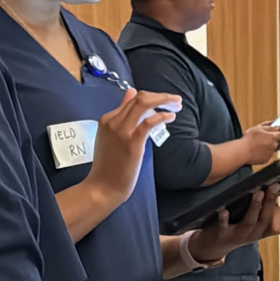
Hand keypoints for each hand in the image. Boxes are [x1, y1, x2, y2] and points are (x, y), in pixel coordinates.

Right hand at [88, 89, 179, 208]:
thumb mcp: (111, 136)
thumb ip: (122, 116)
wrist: (103, 187)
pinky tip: (170, 117)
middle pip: (140, 98)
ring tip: (177, 105)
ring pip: (144, 103)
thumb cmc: (109, 166)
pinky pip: (150, 121)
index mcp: (108, 119)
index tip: (164, 103)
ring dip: (164, 101)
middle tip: (176, 100)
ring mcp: (122, 130)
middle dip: (161, 96)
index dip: (152, 98)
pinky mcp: (132, 141)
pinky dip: (162, 116)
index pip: (133, 99)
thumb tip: (131, 93)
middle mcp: (114, 121)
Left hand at [188, 185, 279, 262]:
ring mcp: (236, 235)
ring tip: (258, 193)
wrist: (213, 248)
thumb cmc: (233, 230)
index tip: (278, 186)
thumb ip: (260, 211)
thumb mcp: (250, 225)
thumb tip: (269, 190)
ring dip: (255, 207)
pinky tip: (224, 210)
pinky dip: (224, 219)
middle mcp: (251, 235)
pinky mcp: (221, 235)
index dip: (276, 204)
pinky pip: (223, 227)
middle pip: (264, 219)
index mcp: (259, 232)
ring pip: (249, 223)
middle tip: (273, 186)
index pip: (273, 219)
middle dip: (269, 202)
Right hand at [243, 123, 279, 164]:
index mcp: (272, 137)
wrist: (242, 152)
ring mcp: (270, 153)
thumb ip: (269, 127)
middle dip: (276, 141)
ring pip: (273, 149)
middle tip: (268, 140)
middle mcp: (273, 146)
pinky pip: (268, 155)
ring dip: (269, 147)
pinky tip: (257, 151)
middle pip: (279, 143)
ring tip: (259, 145)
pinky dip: (264, 153)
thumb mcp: (258, 128)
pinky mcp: (266, 159)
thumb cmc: (249, 139)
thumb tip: (277, 127)